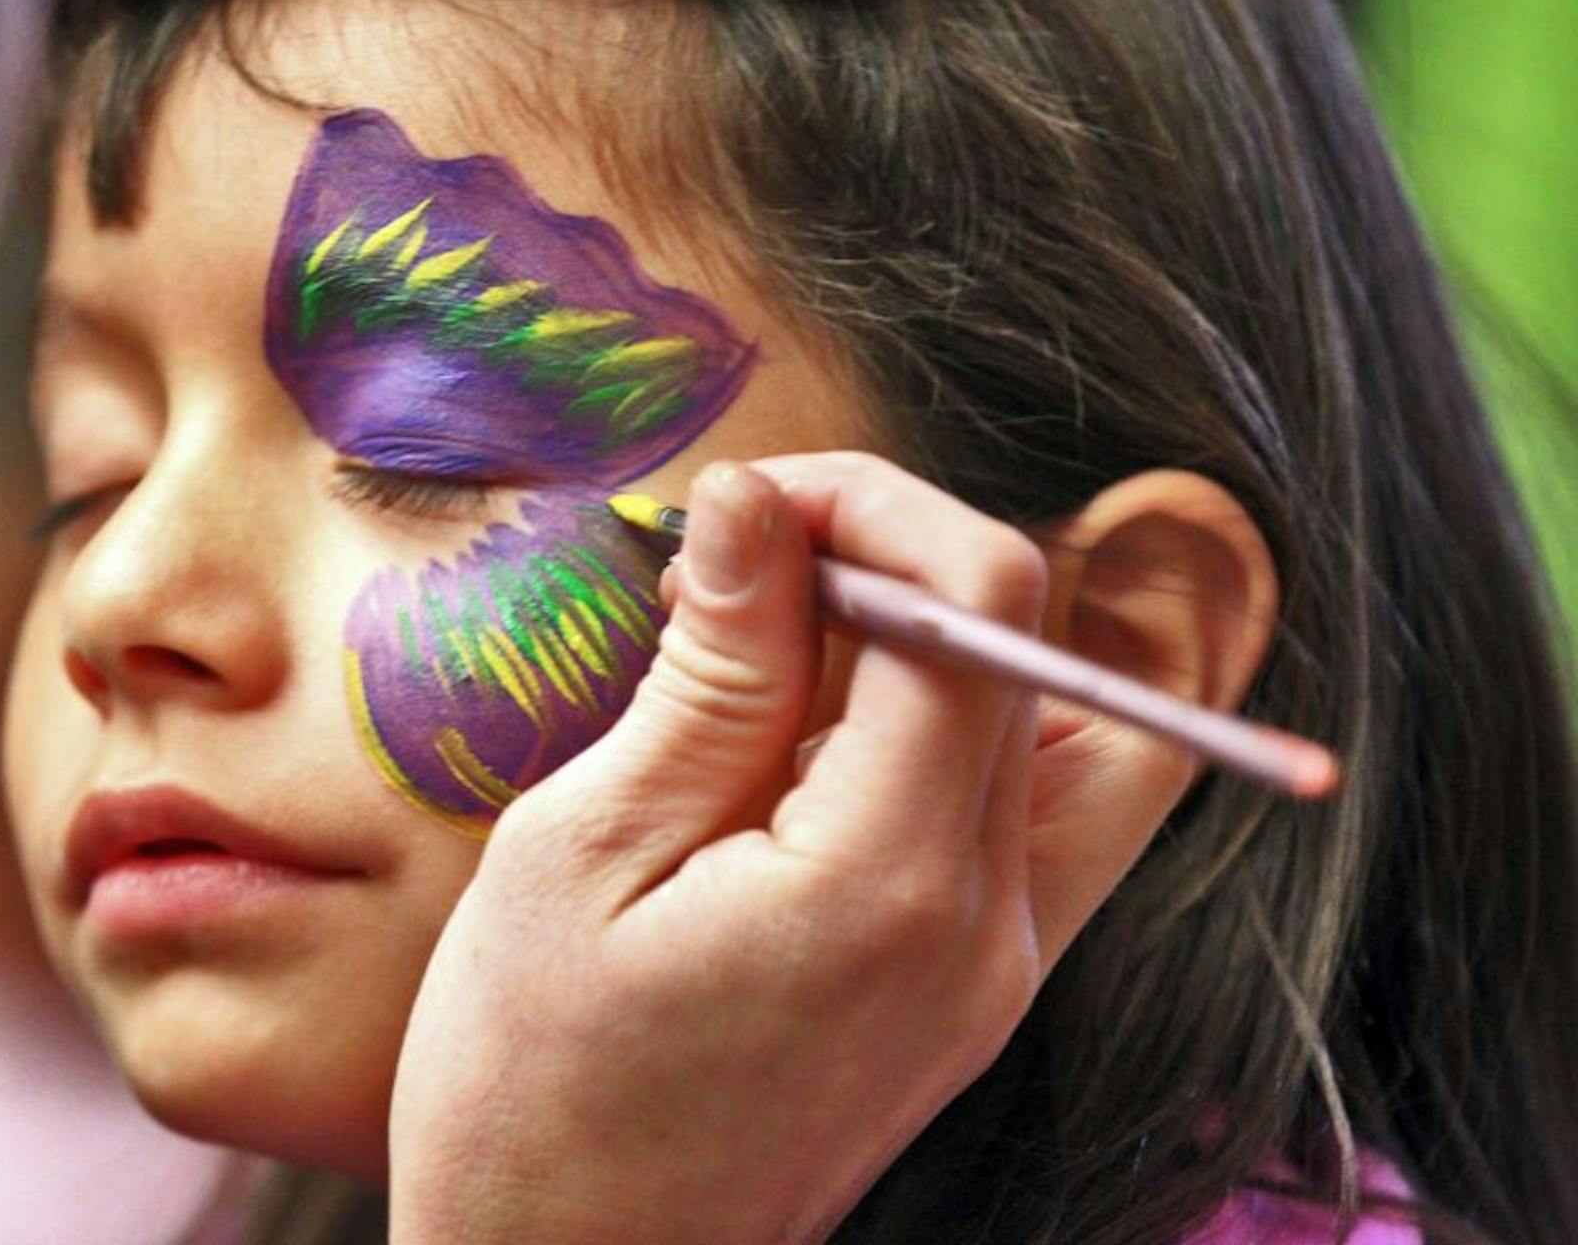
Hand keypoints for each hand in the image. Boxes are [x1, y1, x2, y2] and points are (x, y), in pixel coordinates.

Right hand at [387, 454, 1192, 1244]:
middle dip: (900, 560)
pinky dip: (927, 734)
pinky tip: (792, 759)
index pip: (985, 602)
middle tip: (746, 577)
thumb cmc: (532, 1089)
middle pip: (1044, 652)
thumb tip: (757, 502)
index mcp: (891, 880)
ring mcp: (996, 970)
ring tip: (776, 667)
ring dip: (934, 649)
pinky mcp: (969, 995)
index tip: (743, 508)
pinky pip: (1007, 813)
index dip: (872, 505)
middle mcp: (988, 926)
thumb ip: (711, 673)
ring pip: (1059, 732)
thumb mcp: (582, 852)